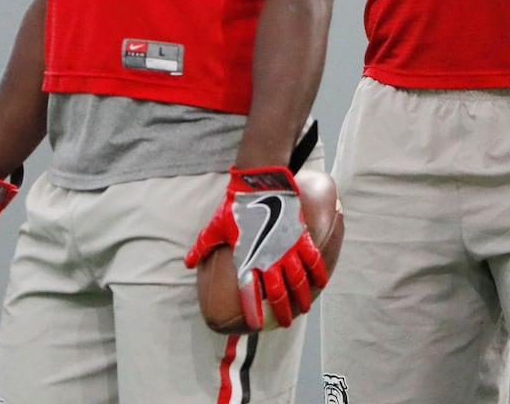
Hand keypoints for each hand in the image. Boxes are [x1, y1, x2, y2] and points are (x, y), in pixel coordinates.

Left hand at [185, 166, 326, 328]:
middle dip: (283, 311)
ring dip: (302, 297)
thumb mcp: (214, 227)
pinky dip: (318, 272)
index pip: (249, 293)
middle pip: (279, 293)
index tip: (256, 326)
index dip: (254, 312)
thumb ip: (203, 247)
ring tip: (304, 308)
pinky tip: (320, 282)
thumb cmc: (235, 205)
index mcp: (247, 259)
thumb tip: (189, 262)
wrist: (259, 183)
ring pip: (299, 280)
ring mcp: (286, 248)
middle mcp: (268, 258)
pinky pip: (312, 259)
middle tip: (286, 323)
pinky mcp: (300, 236)